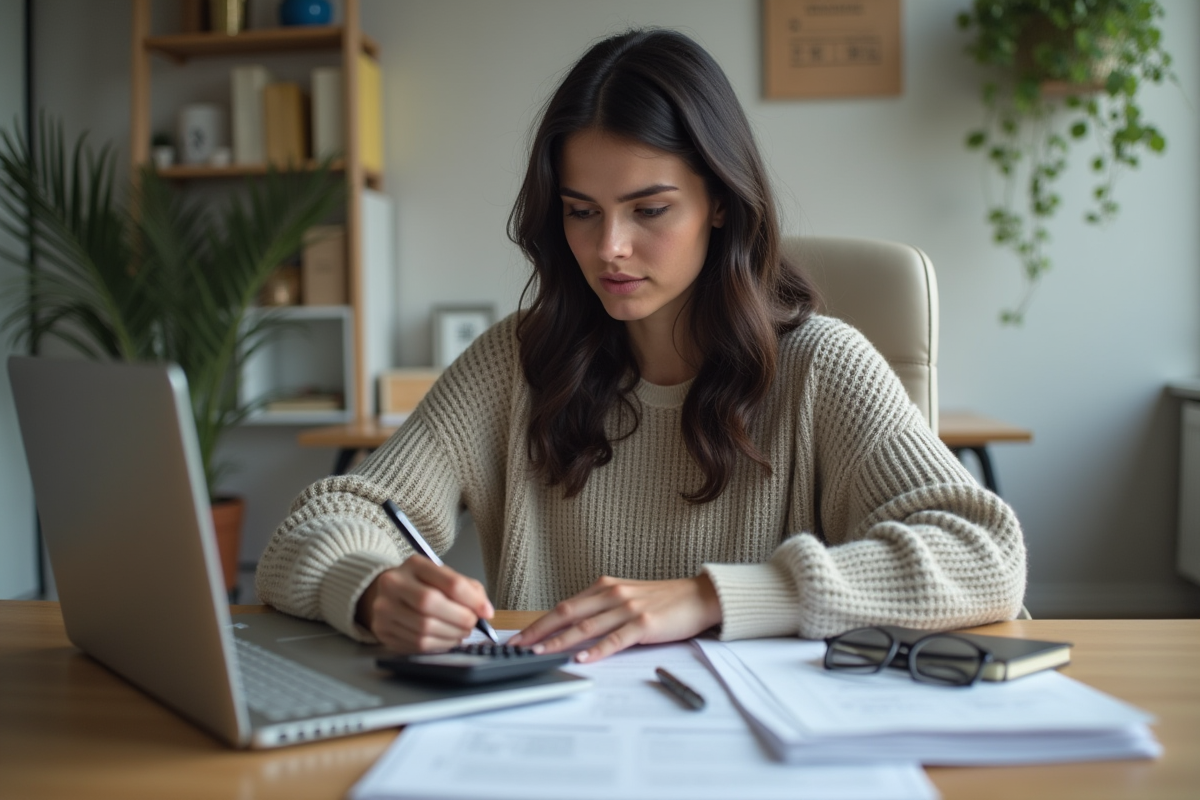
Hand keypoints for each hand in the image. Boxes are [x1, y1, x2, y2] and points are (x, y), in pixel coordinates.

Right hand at [356, 556, 493, 652]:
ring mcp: (383, 608)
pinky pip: (416, 644)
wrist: (386, 594)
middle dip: (459, 618)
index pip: (449, 582)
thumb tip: (485, 611)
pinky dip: (438, 645)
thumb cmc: (422, 585)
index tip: (486, 612)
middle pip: (431, 603)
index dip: (472, 600)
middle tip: (472, 624)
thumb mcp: (443, 577)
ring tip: (461, 632)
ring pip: (423, 628)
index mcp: (414, 564)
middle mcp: (393, 583)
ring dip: (450, 635)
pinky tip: (446, 639)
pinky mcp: (382, 630)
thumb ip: (467, 589)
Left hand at [508, 574, 721, 662]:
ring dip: (559, 642)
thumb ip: (601, 609)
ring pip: (586, 627)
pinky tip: (582, 658)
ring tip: (539, 654)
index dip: (539, 623)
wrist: (699, 596)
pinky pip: (616, 639)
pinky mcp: (645, 623)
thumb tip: (573, 629)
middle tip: (518, 647)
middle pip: (567, 614)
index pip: (564, 607)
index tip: (519, 637)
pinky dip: (597, 650)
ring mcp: (628, 608)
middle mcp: (613, 595)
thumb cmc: (664, 601)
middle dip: (539, 632)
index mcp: (605, 588)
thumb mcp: (627, 598)